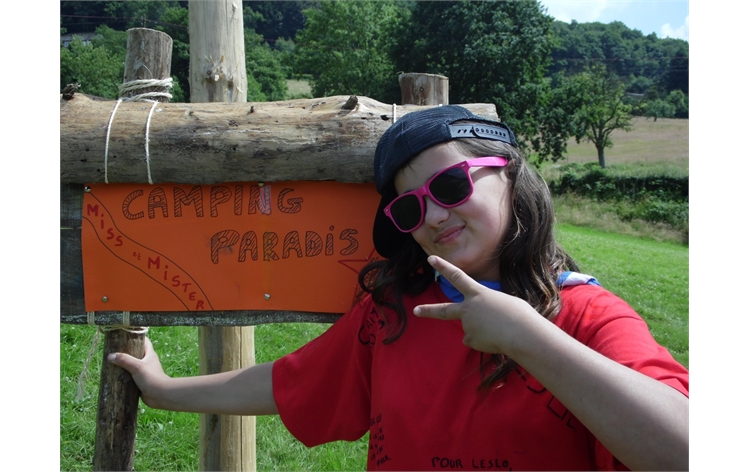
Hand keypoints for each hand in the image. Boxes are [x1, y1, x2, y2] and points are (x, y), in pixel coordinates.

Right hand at [107, 337, 169, 408]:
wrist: (160, 395)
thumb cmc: (152, 378)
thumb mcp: (137, 366)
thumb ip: (124, 360)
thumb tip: (110, 356)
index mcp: (149, 354)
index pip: (144, 341)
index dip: (135, 336)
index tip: (124, 334)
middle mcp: (147, 362)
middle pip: (135, 353)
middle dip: (125, 351)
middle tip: (113, 350)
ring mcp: (144, 371)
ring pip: (132, 365)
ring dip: (123, 364)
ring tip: (110, 362)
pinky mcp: (140, 381)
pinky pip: (130, 376)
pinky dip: (123, 375)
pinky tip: (114, 376)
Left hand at [414, 255, 540, 354]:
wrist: (521, 333)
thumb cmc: (519, 315)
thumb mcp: (504, 303)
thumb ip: (488, 308)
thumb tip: (481, 322)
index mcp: (478, 293)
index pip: (457, 276)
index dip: (443, 266)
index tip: (430, 258)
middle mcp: (468, 308)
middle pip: (444, 310)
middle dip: (428, 310)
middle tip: (416, 310)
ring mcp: (467, 325)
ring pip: (472, 329)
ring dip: (485, 331)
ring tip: (500, 330)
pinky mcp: (470, 340)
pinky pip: (476, 341)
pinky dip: (485, 341)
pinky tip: (496, 339)